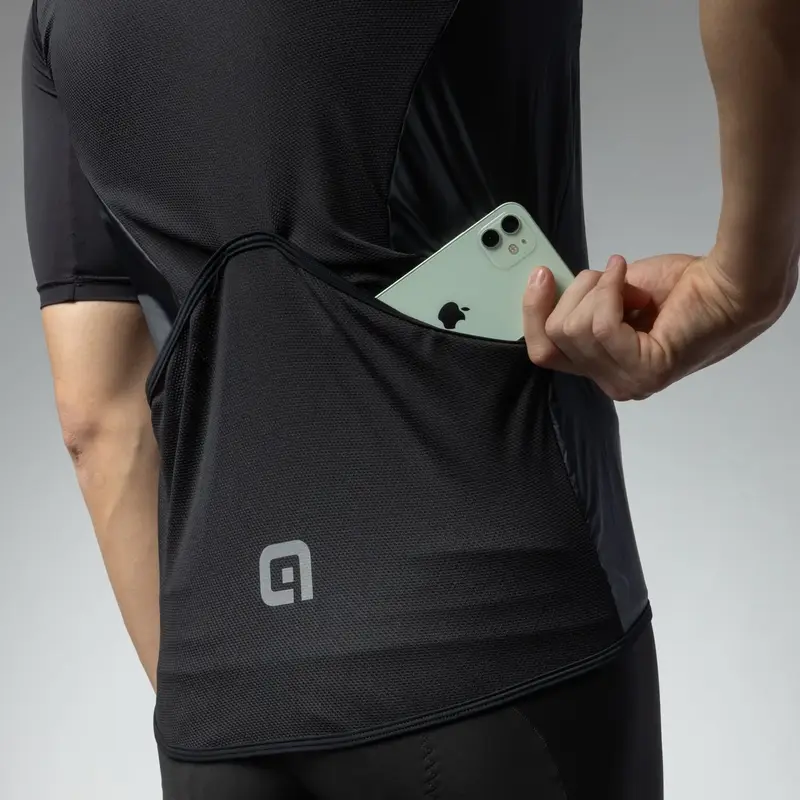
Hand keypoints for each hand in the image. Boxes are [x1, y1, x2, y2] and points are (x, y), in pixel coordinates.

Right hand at [522, 250, 793, 400]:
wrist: (731, 285)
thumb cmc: (681, 288)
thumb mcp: (612, 294)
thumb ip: (579, 305)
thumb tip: (544, 289)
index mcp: (603, 368)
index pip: (544, 353)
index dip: (533, 313)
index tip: (540, 277)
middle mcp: (614, 383)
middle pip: (552, 340)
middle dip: (571, 294)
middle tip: (601, 275)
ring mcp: (629, 382)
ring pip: (573, 329)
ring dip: (597, 289)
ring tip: (625, 278)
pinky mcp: (645, 370)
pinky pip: (601, 326)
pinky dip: (612, 291)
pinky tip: (634, 284)